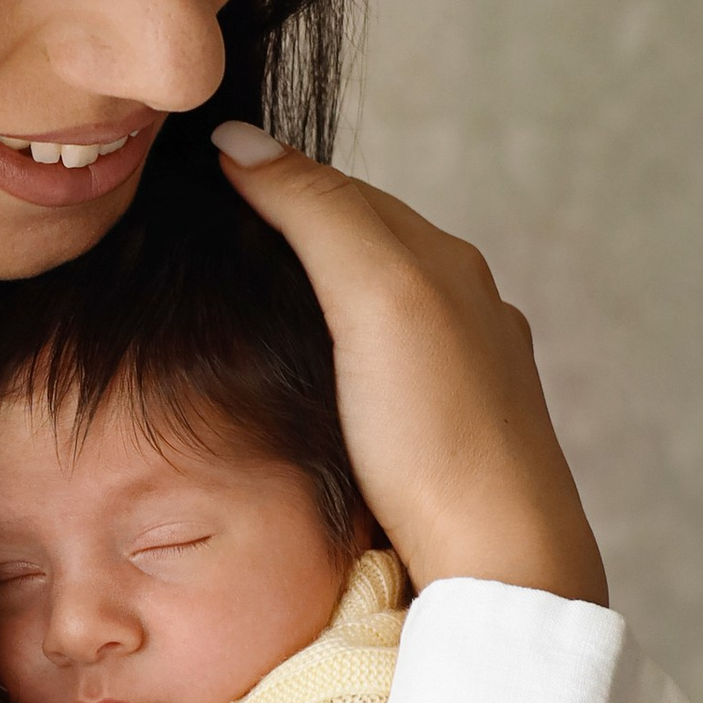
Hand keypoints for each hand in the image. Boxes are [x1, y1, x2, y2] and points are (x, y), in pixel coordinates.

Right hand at [209, 126, 604, 602]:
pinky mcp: (451, 439)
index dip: (272, 176)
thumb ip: (316, 210)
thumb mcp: (375, 294)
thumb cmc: (438, 433)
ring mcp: (464, 376)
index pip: (343, 190)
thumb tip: (240, 140)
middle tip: (210, 228)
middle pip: (364, 243)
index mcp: (448, 262)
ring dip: (317, 293)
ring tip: (247, 300)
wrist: (499, 563)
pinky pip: (387, 368)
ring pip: (378, 309)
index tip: (202, 172)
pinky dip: (341, 351)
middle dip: (294, 227)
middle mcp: (467, 309)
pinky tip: (314, 379)